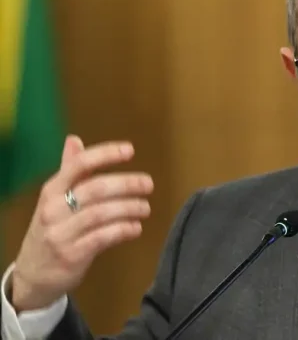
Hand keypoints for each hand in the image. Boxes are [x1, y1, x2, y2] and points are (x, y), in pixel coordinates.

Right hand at [10, 135, 153, 311]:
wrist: (32, 275)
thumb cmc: (51, 229)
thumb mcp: (55, 199)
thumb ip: (69, 170)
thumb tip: (74, 139)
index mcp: (51, 190)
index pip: (78, 164)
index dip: (105, 154)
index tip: (130, 150)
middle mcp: (53, 209)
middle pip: (95, 189)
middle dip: (126, 184)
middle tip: (148, 184)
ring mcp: (60, 233)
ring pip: (101, 213)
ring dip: (129, 208)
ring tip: (145, 208)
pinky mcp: (71, 255)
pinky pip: (102, 238)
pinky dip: (123, 230)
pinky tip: (136, 228)